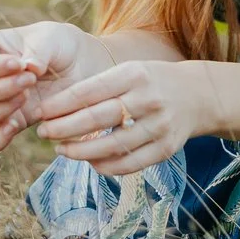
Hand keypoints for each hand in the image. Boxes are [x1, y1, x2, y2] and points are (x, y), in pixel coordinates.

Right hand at [0, 21, 99, 154]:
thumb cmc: (59, 45)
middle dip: (0, 88)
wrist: (78, 69)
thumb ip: (39, 49)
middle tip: (30, 80)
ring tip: (26, 98)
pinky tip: (15, 126)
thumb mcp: (52, 37)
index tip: (18, 64)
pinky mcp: (5, 124)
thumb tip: (30, 67)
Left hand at [30, 59, 220, 176]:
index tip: (40, 112)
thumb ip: (98, 87)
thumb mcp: (129, 72)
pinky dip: (105, 166)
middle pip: (97, 118)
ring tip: (61, 150)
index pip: (89, 91)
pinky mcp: (166, 148)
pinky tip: (90, 162)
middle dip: (63, 128)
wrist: (199, 95)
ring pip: (111, 145)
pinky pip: (129, 164)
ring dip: (80, 151)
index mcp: (134, 74)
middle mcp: (148, 99)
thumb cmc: (152, 82)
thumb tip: (56, 108)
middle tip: (42, 133)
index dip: (60, 104)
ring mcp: (159, 125)